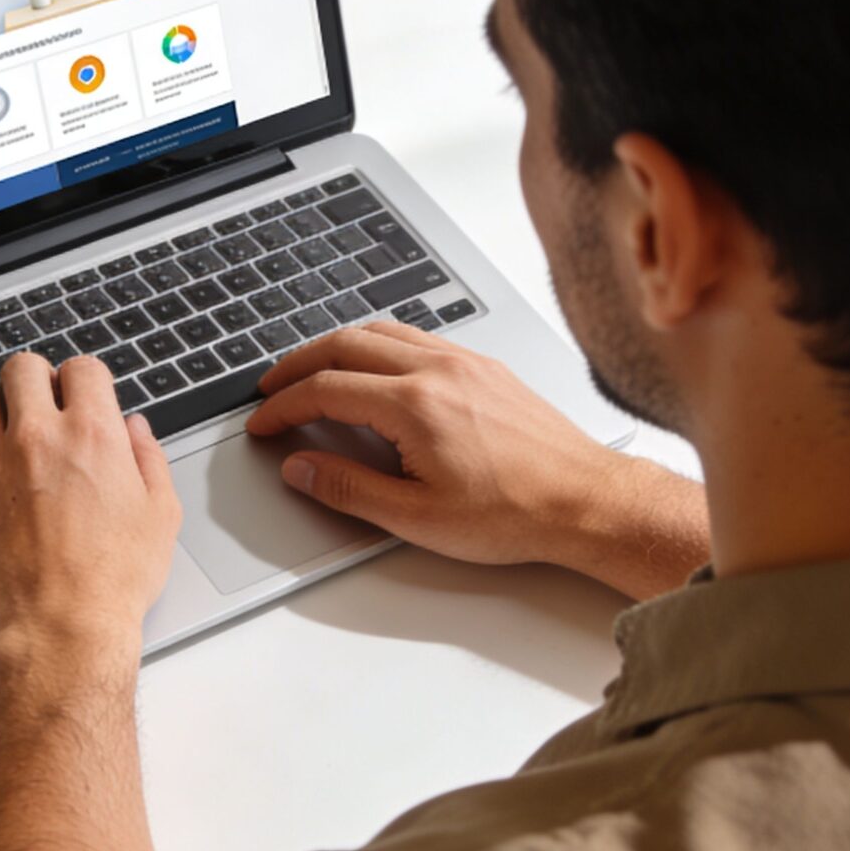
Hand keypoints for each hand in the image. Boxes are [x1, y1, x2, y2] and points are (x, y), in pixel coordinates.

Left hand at [0, 352, 181, 674]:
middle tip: (38, 407)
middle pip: (22, 368)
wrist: (60, 629)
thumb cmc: (111, 582)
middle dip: (34, 382)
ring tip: (0, 429)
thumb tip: (135, 430)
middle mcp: (37, 438)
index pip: (81, 369)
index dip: (83, 382)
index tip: (79, 398)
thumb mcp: (160, 516)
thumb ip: (148, 459)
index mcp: (91, 435)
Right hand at [243, 322, 708, 598]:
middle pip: (345, 344)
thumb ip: (349, 489)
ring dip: (337, 346)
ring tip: (313, 371)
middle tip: (271, 388)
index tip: (262, 422)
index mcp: (415, 405)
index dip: (283, 406)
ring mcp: (465, 362)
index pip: (326, 390)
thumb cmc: (516, 513)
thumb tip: (301, 469)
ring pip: (382, 331)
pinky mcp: (486, 367)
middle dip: (298, 364)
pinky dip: (379, 344)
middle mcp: (438, 370)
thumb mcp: (417, 518)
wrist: (586, 501)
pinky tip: (376, 367)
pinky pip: (418, 337)